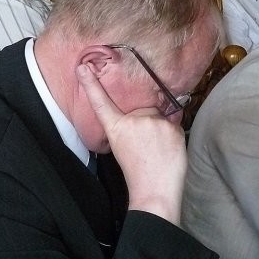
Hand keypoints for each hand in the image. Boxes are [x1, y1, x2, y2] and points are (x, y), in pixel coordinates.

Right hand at [77, 63, 186, 224]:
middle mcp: (132, 120)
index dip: (91, 85)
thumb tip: (144, 120)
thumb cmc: (140, 175)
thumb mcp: (125, 149)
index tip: (83, 67)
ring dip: (162, 129)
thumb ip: (131, 129)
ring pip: (160, 117)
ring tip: (159, 151)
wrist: (154, 190)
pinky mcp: (170, 125)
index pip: (101, 103)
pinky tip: (169, 151)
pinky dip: (173, 135)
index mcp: (116, 128)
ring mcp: (152, 121)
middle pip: (144, 111)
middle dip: (148, 124)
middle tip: (149, 148)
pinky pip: (175, 124)